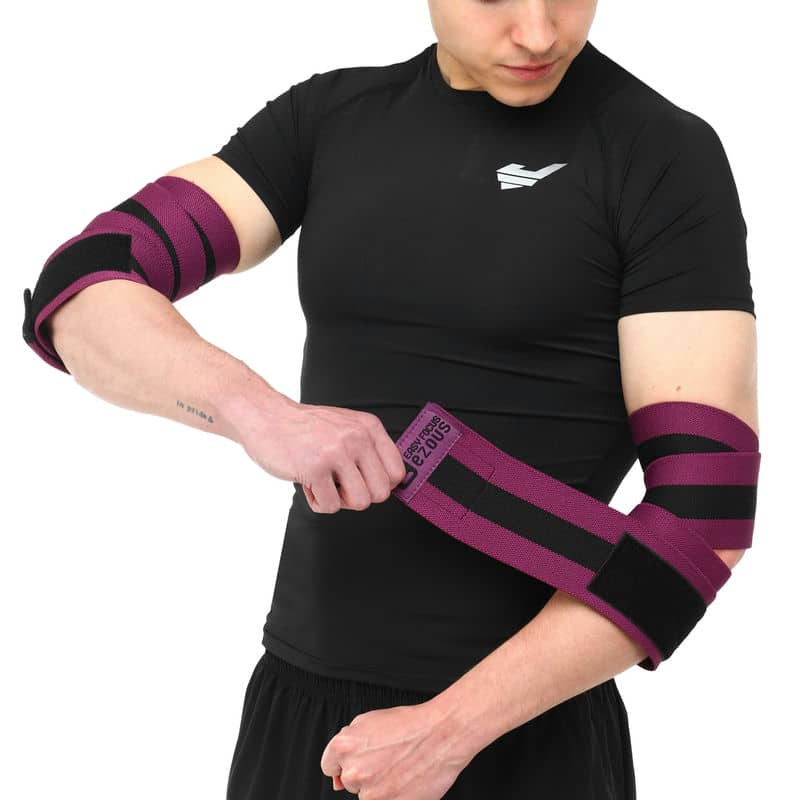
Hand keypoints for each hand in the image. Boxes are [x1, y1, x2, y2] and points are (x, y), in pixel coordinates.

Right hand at [237, 399, 407, 513]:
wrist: (265, 416)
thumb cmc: (304, 427)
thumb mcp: (346, 426)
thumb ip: (368, 448)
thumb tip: (391, 482)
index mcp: (369, 428)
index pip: (397, 472)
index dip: (380, 485)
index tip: (363, 483)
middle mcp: (357, 438)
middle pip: (382, 493)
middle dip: (359, 496)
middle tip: (339, 485)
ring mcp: (337, 452)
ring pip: (360, 502)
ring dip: (339, 501)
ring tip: (324, 483)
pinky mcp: (315, 468)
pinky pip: (331, 506)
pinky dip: (317, 502)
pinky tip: (307, 482)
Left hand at [320, 701, 471, 798]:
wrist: (441, 734)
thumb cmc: (410, 725)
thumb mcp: (370, 722)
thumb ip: (349, 744)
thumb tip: (337, 774)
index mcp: (344, 746)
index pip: (329, 766)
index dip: (345, 763)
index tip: (360, 762)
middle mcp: (354, 771)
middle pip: (349, 782)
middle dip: (364, 773)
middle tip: (387, 760)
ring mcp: (370, 793)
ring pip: (366, 795)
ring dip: (379, 787)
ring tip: (398, 769)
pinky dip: (392, 796)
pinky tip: (404, 781)